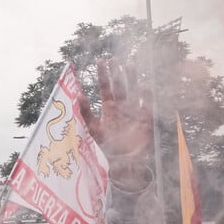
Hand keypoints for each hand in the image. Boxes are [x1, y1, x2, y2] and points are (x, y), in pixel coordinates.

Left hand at [79, 58, 153, 187]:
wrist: (123, 164)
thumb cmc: (108, 148)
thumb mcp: (93, 130)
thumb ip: (86, 113)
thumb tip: (77, 95)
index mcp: (109, 109)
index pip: (105, 88)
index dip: (103, 75)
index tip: (101, 61)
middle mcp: (122, 108)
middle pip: (120, 86)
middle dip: (117, 73)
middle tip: (114, 59)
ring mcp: (134, 113)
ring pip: (133, 92)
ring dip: (132, 79)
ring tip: (129, 65)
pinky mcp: (145, 121)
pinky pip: (146, 106)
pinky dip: (146, 96)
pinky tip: (144, 86)